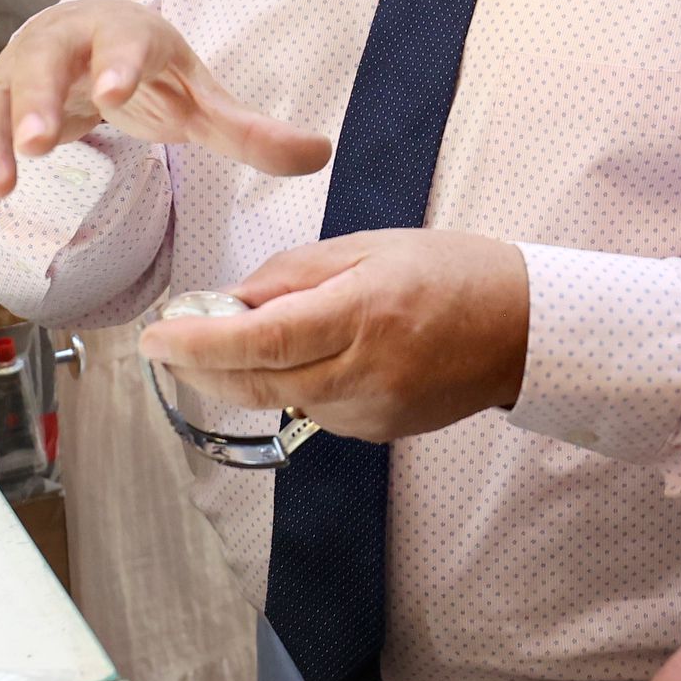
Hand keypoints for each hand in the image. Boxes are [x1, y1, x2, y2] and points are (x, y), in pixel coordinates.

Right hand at [0, 0, 330, 241]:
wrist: (95, 40)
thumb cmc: (146, 65)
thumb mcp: (200, 92)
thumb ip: (249, 129)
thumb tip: (316, 152)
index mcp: (118, 33)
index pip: (121, 44)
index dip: (116, 64)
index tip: (111, 91)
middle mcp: (58, 47)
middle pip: (40, 68)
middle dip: (35, 105)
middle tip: (36, 145)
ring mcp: (17, 80)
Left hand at [138, 230, 530, 440]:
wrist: (524, 330)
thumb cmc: (453, 273)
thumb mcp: (370, 247)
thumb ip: (295, 274)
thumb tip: (232, 299)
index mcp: (362, 314)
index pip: (261, 338)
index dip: (200, 343)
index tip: (156, 336)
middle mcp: (364, 372)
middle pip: (257, 383)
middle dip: (201, 366)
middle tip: (167, 344)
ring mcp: (371, 410)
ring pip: (281, 400)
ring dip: (246, 374)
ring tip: (237, 339)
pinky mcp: (377, 432)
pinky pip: (314, 411)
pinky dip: (293, 385)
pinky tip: (308, 358)